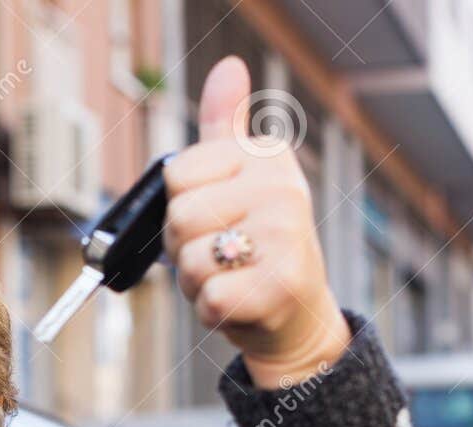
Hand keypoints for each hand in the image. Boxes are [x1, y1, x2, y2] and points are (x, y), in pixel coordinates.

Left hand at [163, 56, 350, 389]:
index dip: (181, 208)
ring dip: (198, 283)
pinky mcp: (280, 287)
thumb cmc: (255, 245)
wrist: (295, 314)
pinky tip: (240, 304)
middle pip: (178, 219)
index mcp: (267, 155)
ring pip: (189, 262)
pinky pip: (209, 300)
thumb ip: (223, 126)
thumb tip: (228, 67)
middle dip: (185, 249)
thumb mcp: (239, 178)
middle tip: (222, 256)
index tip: (216, 217)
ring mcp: (285, 237)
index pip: (176, 175)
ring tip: (232, 278)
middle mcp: (283, 188)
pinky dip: (212, 312)